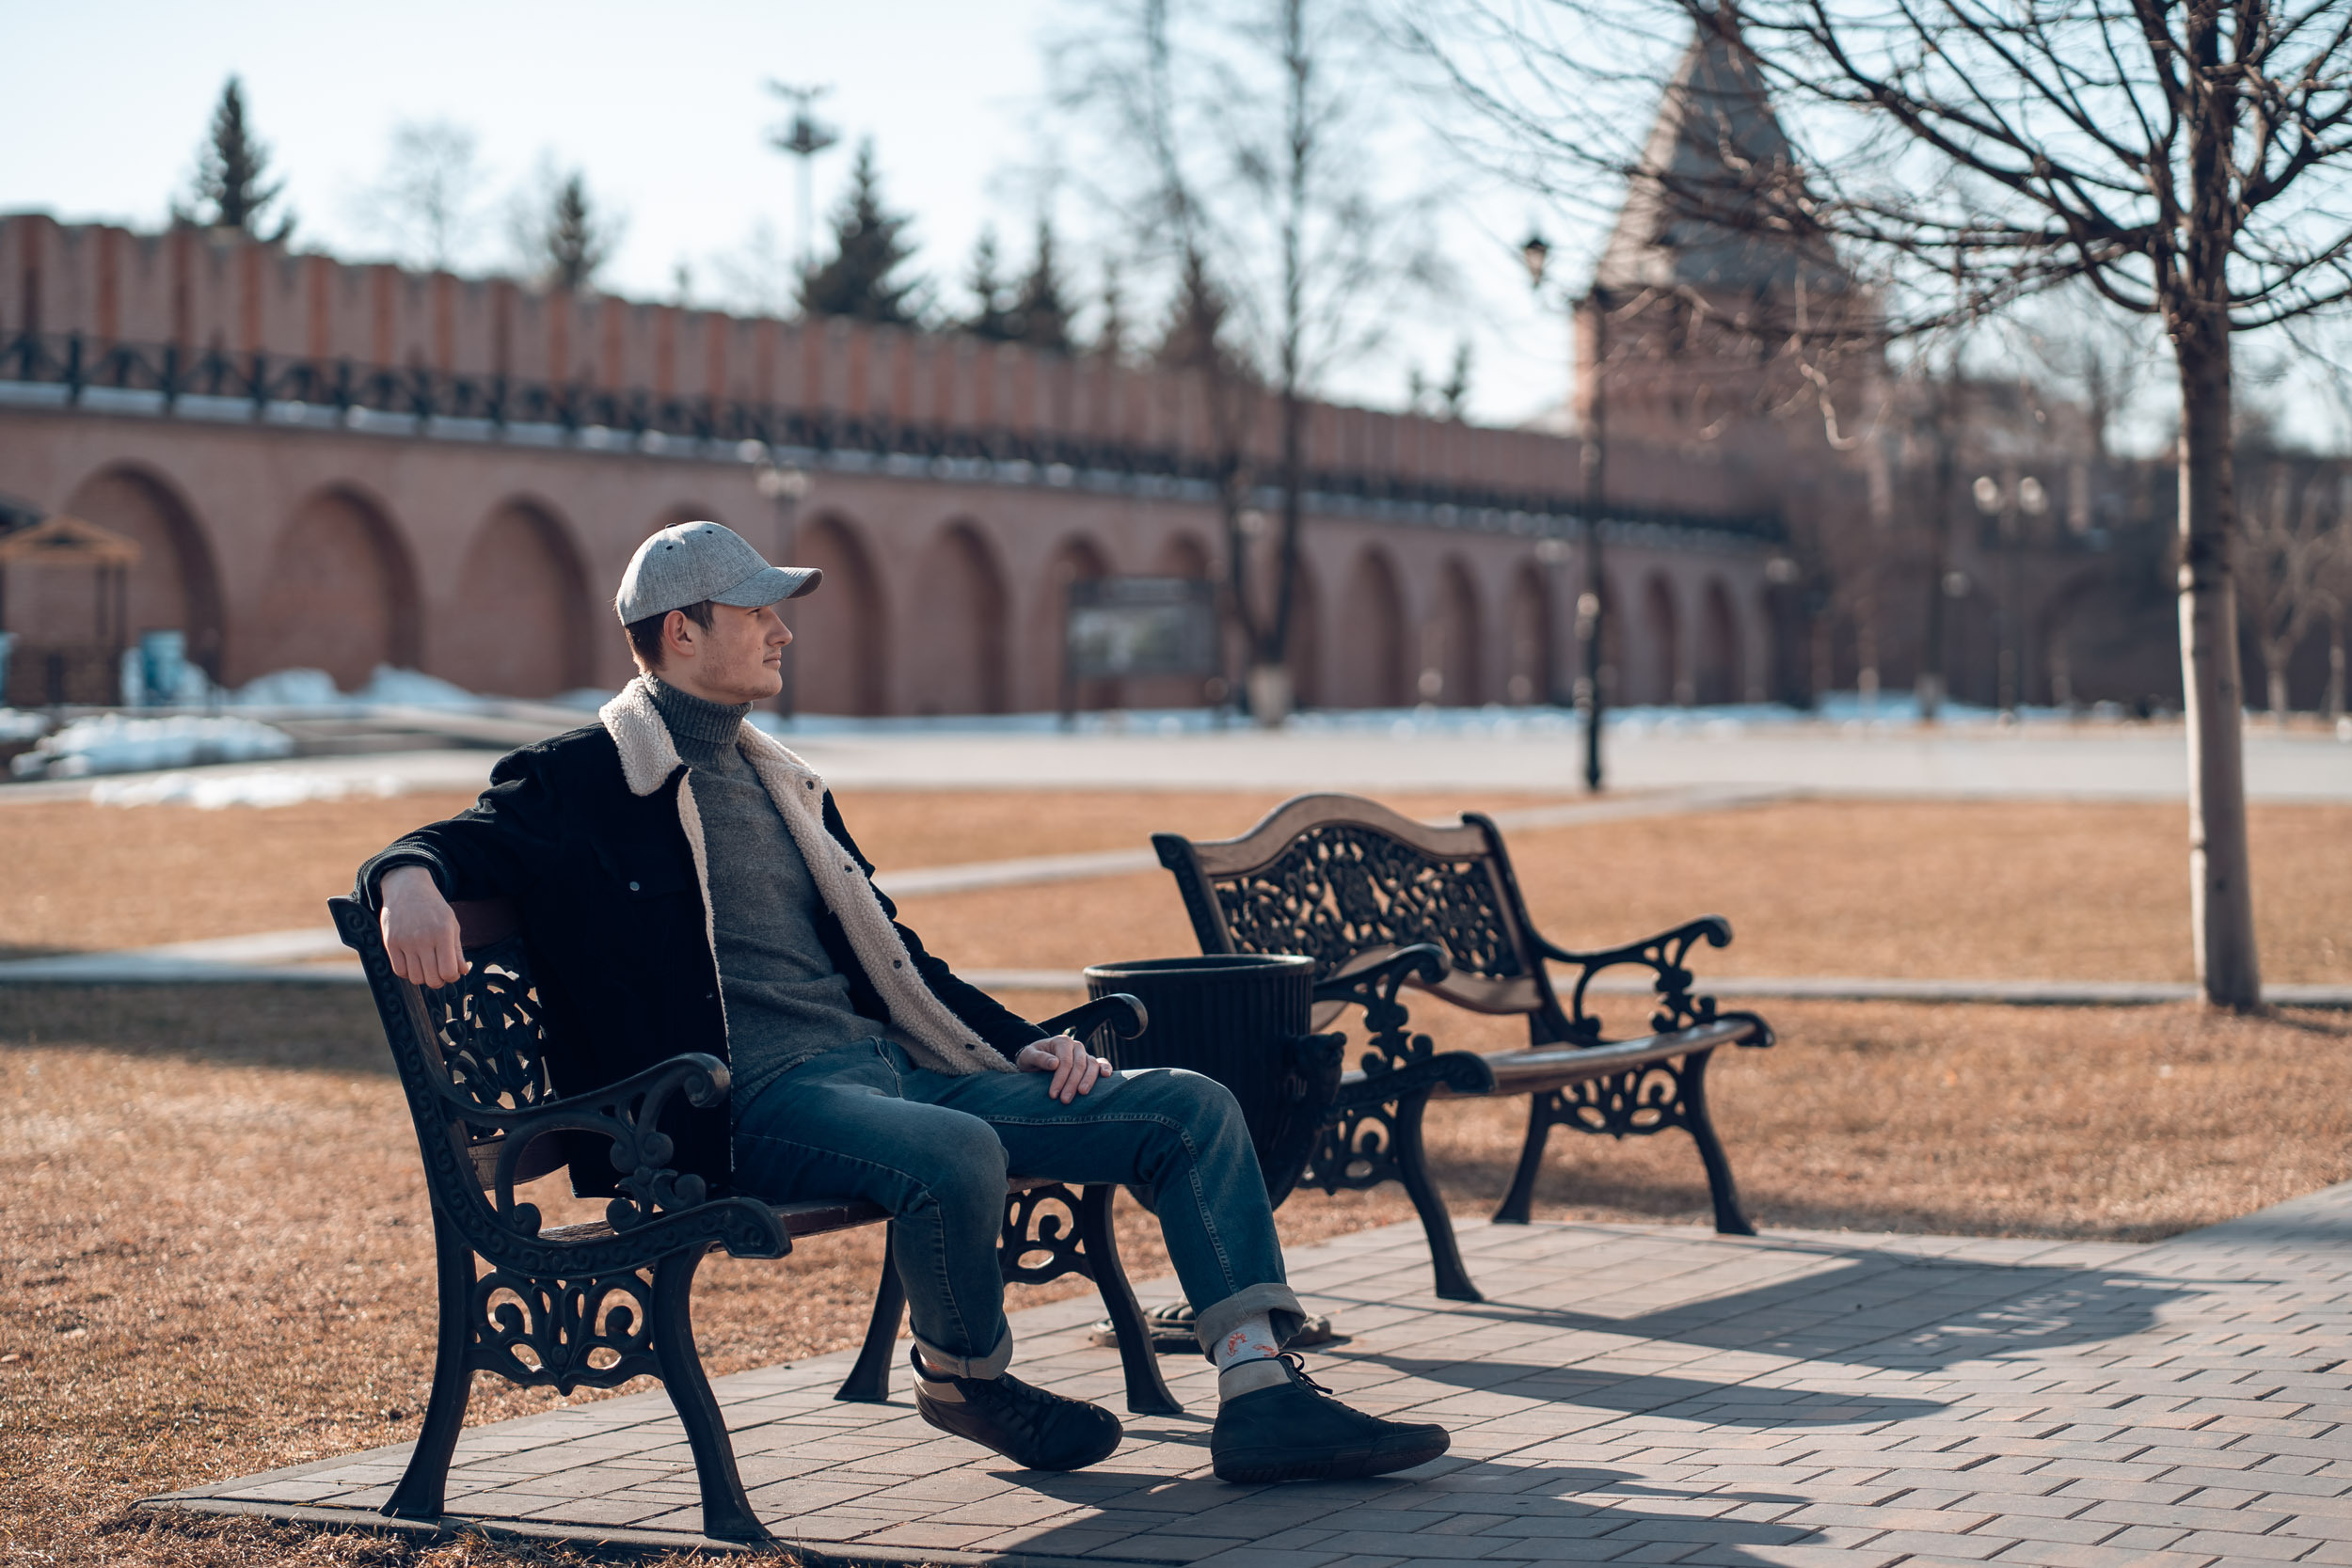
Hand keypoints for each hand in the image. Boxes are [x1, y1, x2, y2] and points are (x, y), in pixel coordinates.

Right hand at [379, 865, 469, 987]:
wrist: (407, 888)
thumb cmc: (433, 908)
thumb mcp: (451, 924)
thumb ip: (457, 950)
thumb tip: (462, 972)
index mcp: (442, 933)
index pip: (448, 971)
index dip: (452, 977)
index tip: (451, 972)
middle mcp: (423, 938)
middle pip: (432, 979)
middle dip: (438, 981)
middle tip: (439, 972)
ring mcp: (404, 941)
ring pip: (414, 978)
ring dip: (422, 977)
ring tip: (426, 966)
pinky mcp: (390, 943)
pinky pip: (399, 971)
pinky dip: (407, 972)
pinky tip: (413, 963)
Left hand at [1015, 1033, 1114, 1103]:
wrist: (1035, 1061)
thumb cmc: (1031, 1059)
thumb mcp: (1028, 1056)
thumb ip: (1039, 1058)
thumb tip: (1055, 1063)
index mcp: (1062, 1042)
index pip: (1065, 1061)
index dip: (1060, 1078)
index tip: (1053, 1094)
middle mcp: (1075, 1046)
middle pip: (1079, 1065)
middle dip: (1072, 1083)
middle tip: (1065, 1100)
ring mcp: (1084, 1054)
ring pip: (1092, 1065)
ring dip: (1088, 1080)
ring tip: (1082, 1093)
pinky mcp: (1089, 1062)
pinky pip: (1101, 1063)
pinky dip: (1106, 1068)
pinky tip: (1106, 1076)